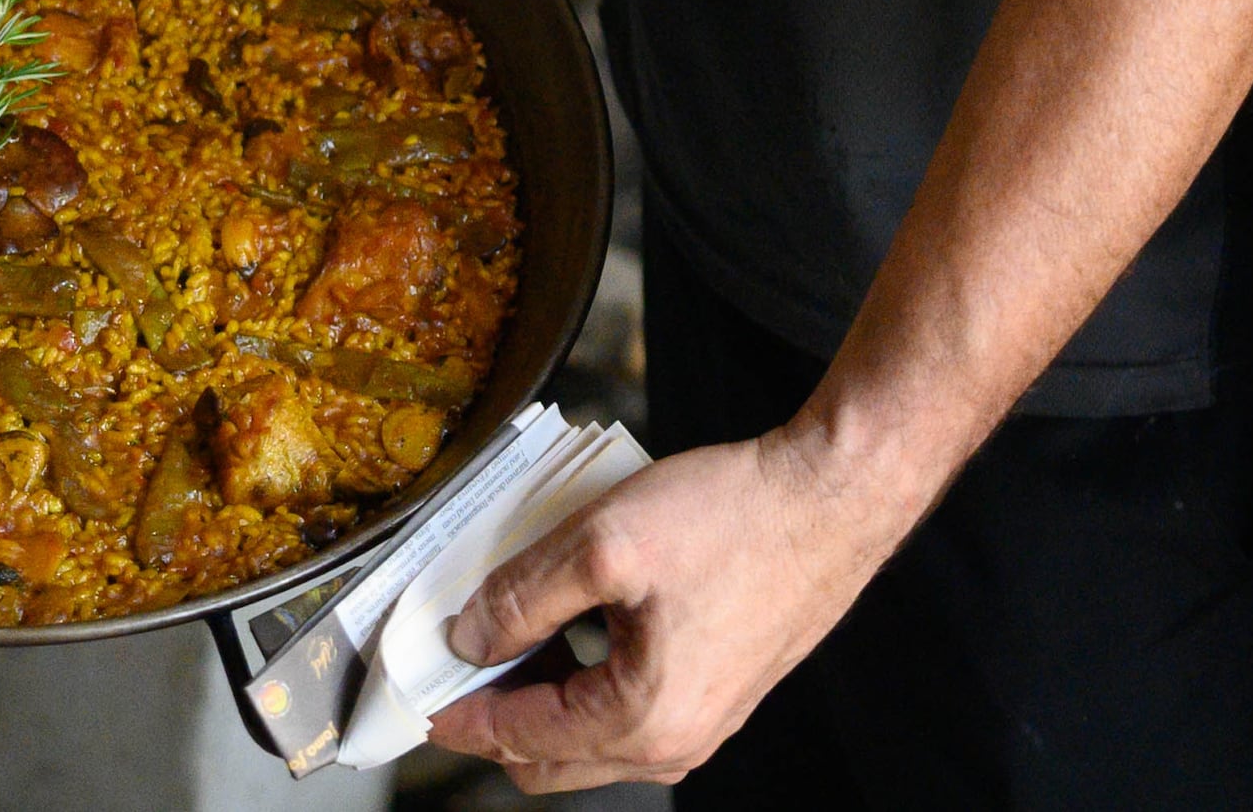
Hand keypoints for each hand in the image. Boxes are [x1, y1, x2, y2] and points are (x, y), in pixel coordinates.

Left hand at [423, 428, 916, 792]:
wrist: (837, 494)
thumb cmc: (738, 516)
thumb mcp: (606, 541)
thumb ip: (522, 597)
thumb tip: (467, 640)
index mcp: (641, 720)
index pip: (517, 740)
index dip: (456, 713)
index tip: (416, 688)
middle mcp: (674, 742)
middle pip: (549, 758)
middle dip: (495, 713)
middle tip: (456, 656)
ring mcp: (705, 722)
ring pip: (590, 736)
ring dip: (543, 694)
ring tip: (512, 624)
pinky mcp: (722, 690)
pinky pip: (631, 707)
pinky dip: (588, 677)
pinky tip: (579, 615)